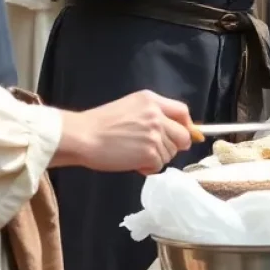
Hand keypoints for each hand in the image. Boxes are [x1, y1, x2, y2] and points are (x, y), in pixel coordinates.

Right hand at [54, 91, 192, 175]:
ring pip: (171, 153)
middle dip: (173, 146)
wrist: (82, 136)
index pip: (182, 112)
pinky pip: (159, 165)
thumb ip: (154, 114)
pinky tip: (134, 164)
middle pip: (183, 136)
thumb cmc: (100, 124)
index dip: (186, 126)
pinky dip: (149, 168)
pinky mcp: (149, 152)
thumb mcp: (131, 107)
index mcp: (152, 101)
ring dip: (157, 158)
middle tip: (155, 151)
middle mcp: (157, 115)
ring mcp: (155, 134)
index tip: (183, 135)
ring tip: (136, 155)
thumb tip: (178, 130)